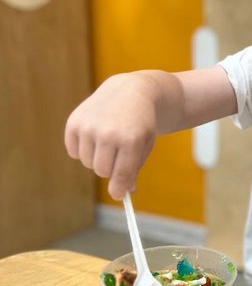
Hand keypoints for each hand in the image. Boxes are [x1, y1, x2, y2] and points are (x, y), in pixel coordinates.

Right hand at [64, 73, 158, 199]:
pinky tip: (94, 136)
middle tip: (118, 155)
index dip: (119, 189)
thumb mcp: (144, 145)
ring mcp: (89, 127)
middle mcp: (108, 133)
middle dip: (111, 169)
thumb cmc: (140, 123)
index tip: (119, 194)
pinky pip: (73, 152)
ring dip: (97, 158)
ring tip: (108, 141)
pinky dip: (82, 149)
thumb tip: (122, 193)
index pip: (121, 176)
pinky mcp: (74, 122)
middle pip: (103, 171)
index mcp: (131, 140)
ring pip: (87, 163)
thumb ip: (133, 169)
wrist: (130, 91)